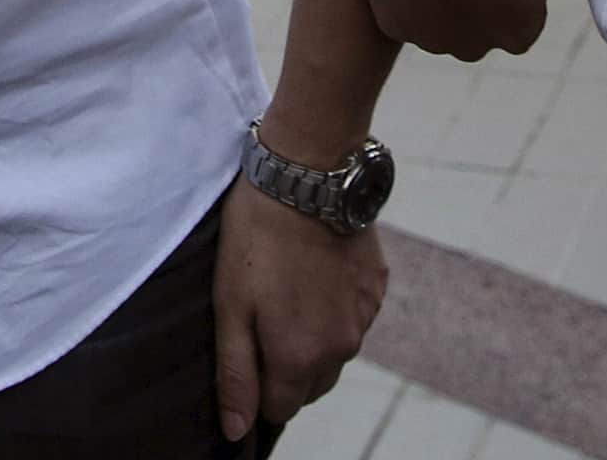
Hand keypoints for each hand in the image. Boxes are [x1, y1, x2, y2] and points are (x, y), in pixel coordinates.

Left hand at [212, 178, 385, 442]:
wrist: (307, 176)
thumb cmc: (257, 239)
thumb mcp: (230, 306)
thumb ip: (236, 374)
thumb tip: (237, 431)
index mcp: (300, 359)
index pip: (280, 410)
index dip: (257, 389)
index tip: (245, 352)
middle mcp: (340, 349)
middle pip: (309, 387)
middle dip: (285, 368)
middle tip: (260, 320)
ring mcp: (364, 318)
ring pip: (333, 353)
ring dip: (312, 340)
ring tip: (286, 293)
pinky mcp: (376, 288)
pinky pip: (352, 319)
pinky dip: (333, 310)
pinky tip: (312, 274)